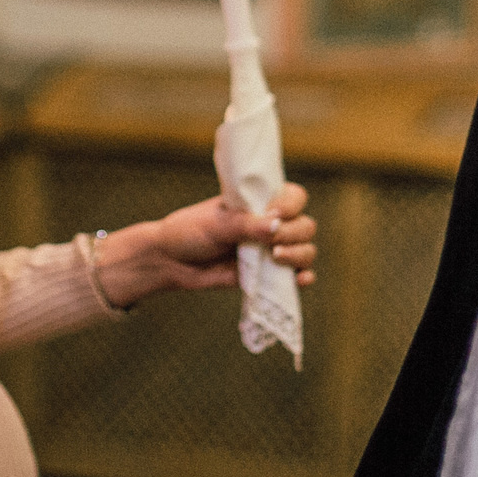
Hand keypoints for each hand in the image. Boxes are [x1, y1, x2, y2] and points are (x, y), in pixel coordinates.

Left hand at [91, 185, 317, 309]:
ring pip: (305, 250)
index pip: (295, 197)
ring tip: (276, 258)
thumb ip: (245, 225)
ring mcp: (271, 250)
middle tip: (271, 242)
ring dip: (299, 254)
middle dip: (294, 233)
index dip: (291, 204)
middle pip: (305, 226)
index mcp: (260, 202)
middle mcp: (271, 224)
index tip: (274, 212)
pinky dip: (303, 278)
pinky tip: (299, 280)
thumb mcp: (216, 223)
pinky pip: (296, 277)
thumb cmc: (190, 232)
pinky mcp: (268, 275)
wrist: (172, 261)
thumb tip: (274, 226)